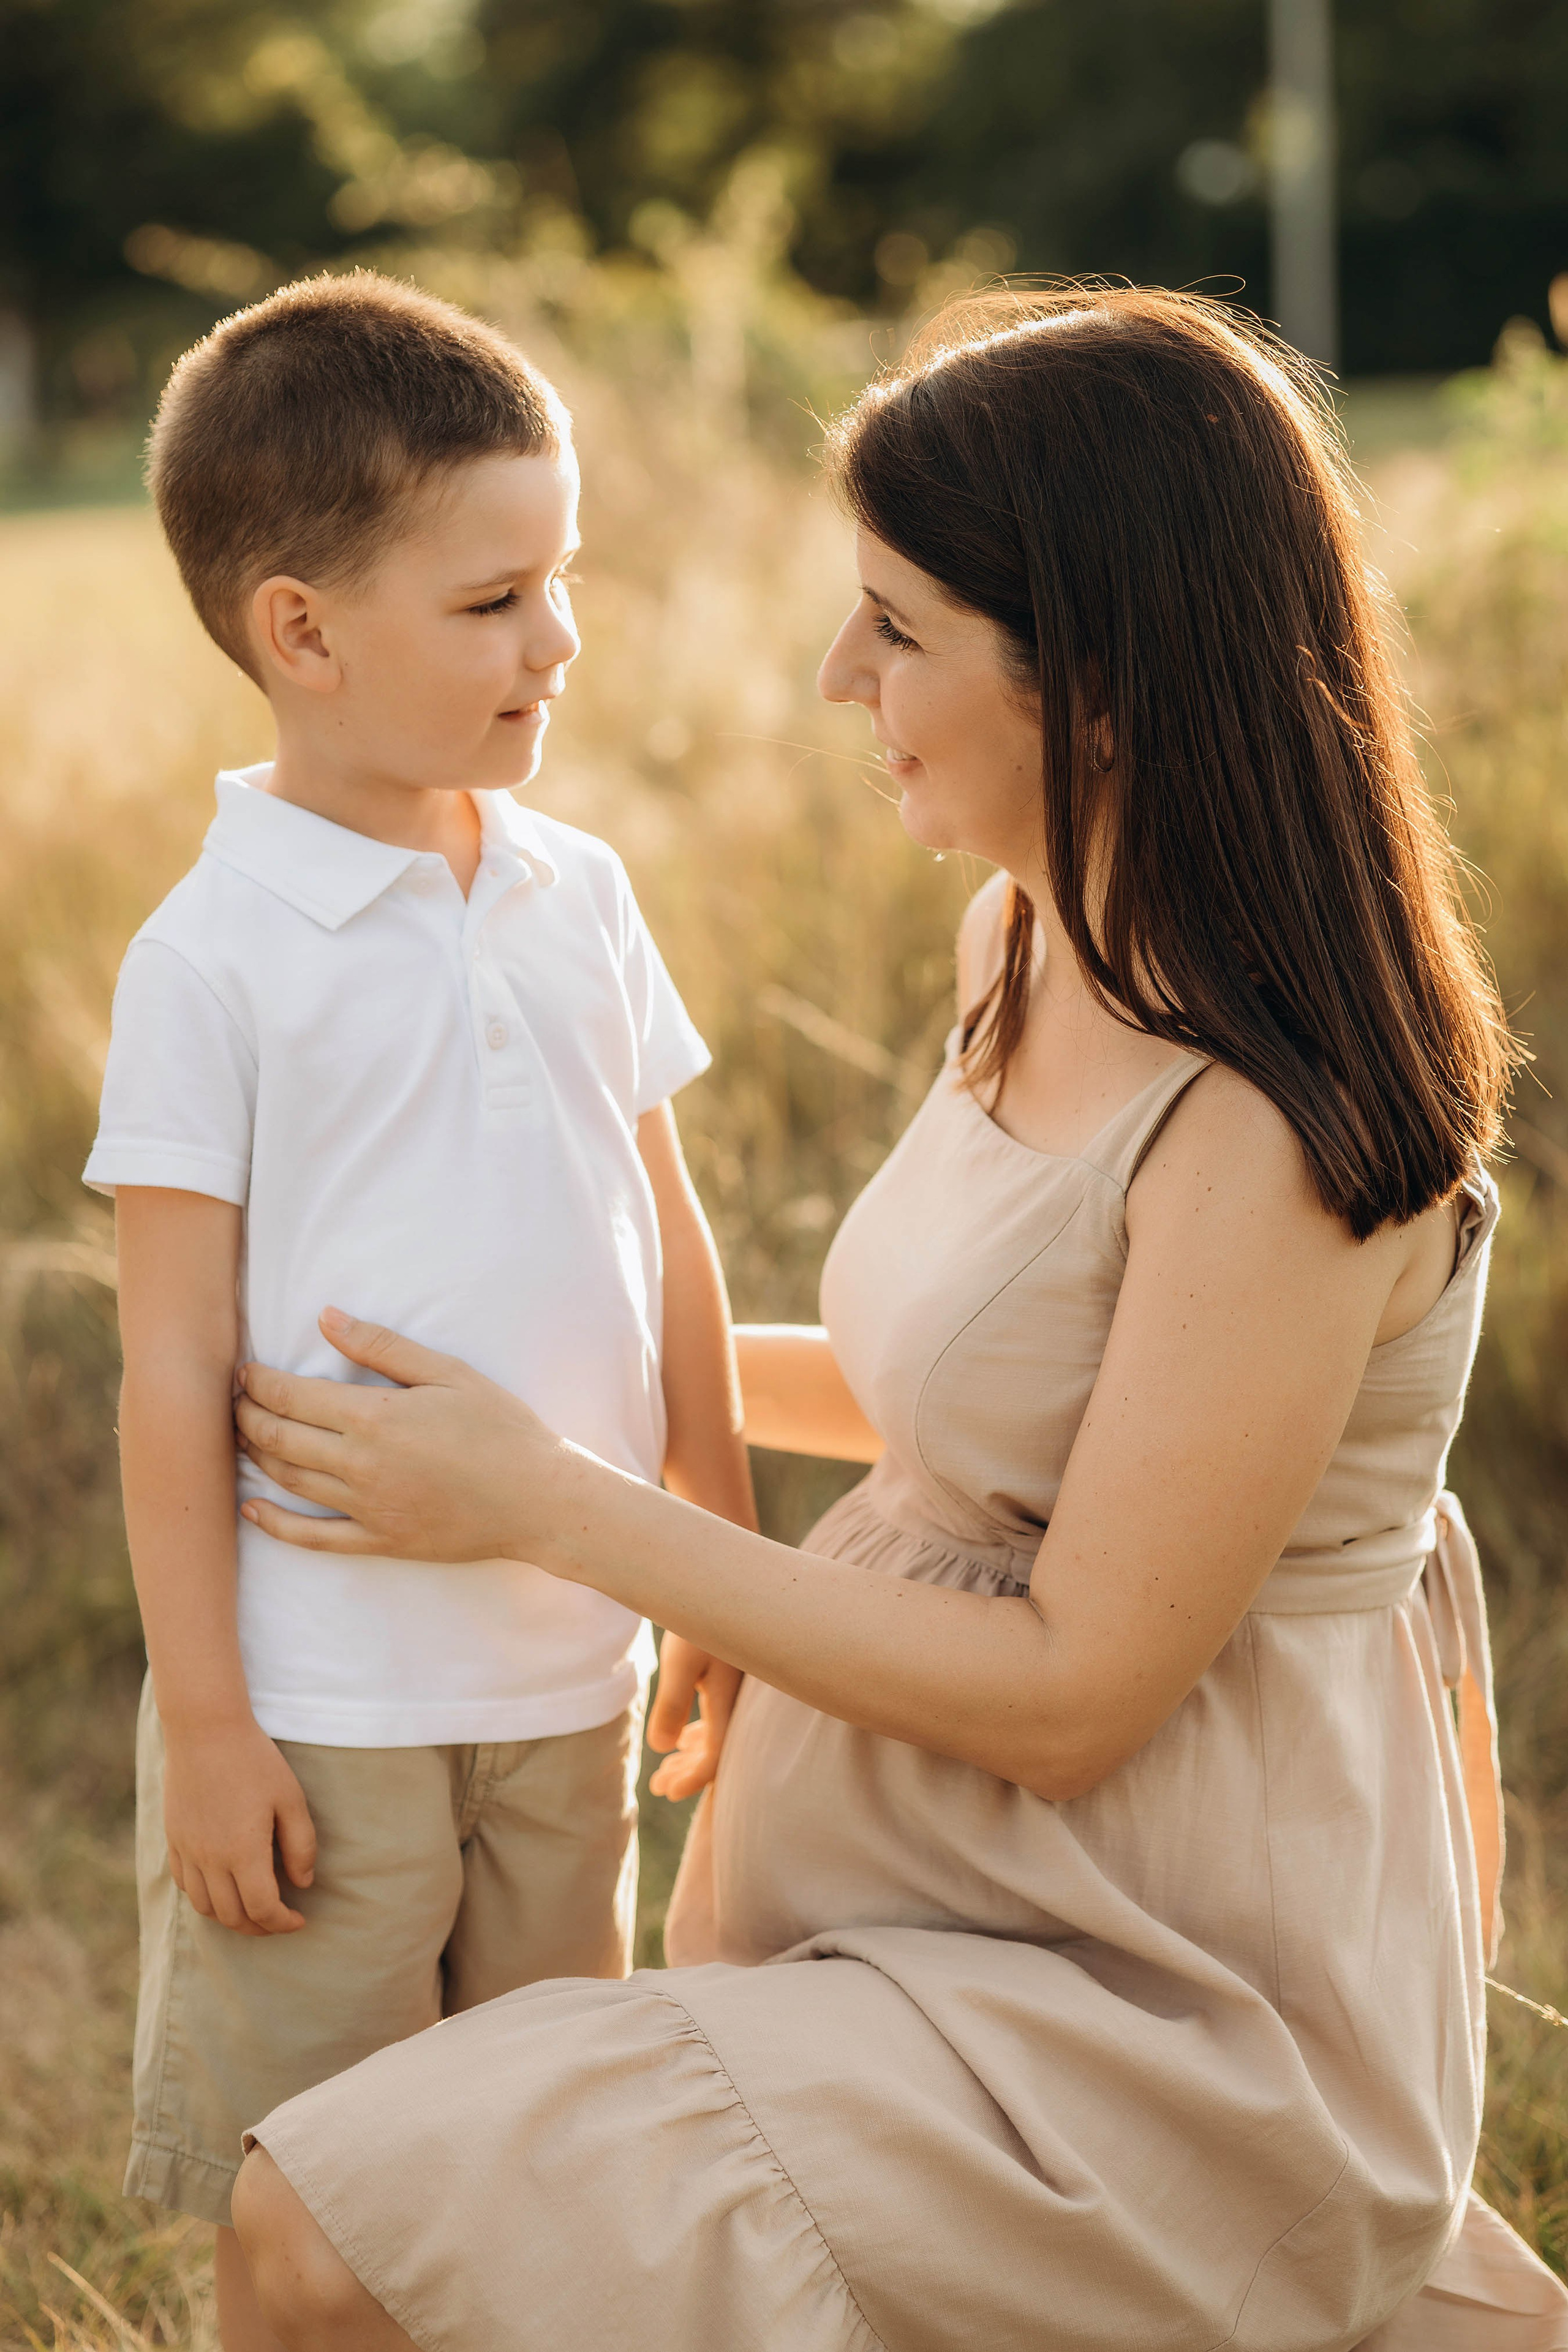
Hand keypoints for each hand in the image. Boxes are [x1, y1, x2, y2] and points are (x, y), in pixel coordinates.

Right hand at [162, 1717, 316, 1934]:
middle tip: (279, 1920)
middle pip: (232, 1917)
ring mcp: (187, 1851)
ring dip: (230, 1918)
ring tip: (252, 1911)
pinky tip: (223, 1888)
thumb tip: (302, 1884)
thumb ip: (300, 1845)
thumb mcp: (290, 1798)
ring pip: (204, 1907)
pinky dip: (205, 1898)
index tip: (299, 1920)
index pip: (262, 1909)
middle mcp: (210, 1860)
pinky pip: (185, 1885)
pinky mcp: (173, 1839)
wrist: (205, 1731)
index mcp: (243, 1852)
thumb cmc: (255, 1760)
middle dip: (259, 1927)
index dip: (283, 1923)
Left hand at [234, 1308, 577, 1565]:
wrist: (537, 1498)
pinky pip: (312, 1538)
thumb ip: (382, 1346)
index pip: (291, 1397)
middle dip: (246, 1415)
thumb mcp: (447, 1372)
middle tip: (234, 1399)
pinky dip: (274, 1524)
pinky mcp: (378, 1541)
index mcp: (375, 1418)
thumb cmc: (500, 1427)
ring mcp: (366, 1508)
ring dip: (255, 1456)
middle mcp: (360, 1465)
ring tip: (242, 1435)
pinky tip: (252, 1507)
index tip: (244, 1370)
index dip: (258, 1382)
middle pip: (277, 1438)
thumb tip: (326, 1317)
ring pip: (289, 1481)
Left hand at [646, 1632, 741, 1801]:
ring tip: (665, 1770)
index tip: (664, 1792)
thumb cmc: (702, 1616)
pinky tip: (682, 1739)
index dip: (691, 1779)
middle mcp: (740, 1701)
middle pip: (718, 1751)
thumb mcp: (682, 1660)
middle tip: (658, 1786)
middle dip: (688, 1773)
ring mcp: (739, 1690)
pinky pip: (721, 1717)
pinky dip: (701, 1734)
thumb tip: (663, 1746)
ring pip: (719, 1734)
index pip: (714, 1757)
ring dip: (692, 1755)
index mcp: (730, 1702)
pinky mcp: (734, 1676)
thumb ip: (674, 1704)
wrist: (728, 1576)